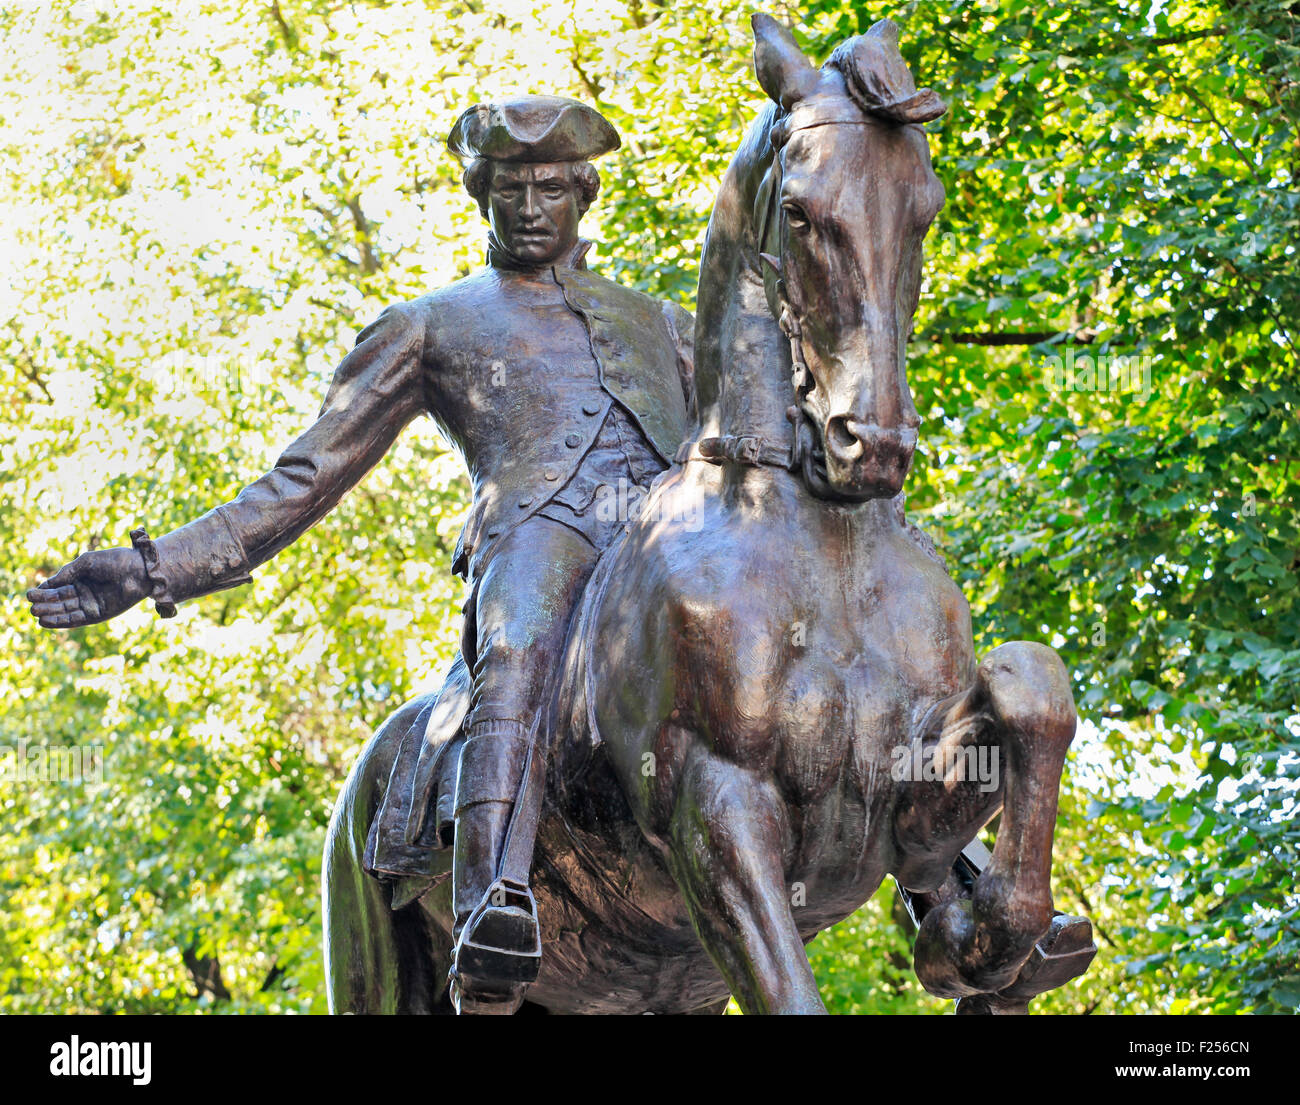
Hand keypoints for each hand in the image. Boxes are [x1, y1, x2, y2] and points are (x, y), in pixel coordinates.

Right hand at [27, 547, 149, 628]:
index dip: (44, 591)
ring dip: (50, 613)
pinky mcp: (99, 615)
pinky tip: (46, 621)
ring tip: (35, 613)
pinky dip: (61, 621)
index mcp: (82, 578)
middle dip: (44, 603)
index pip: (58, 587)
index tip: (30, 594)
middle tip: (30, 605)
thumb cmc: (115, 561)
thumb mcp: (86, 563)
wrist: (140, 570)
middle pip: (60, 600)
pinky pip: (77, 620)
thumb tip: (48, 584)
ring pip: (66, 611)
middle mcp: (85, 592)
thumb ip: (67, 573)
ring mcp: (92, 604)